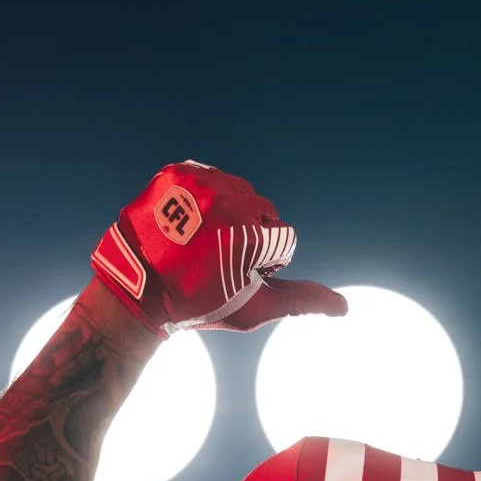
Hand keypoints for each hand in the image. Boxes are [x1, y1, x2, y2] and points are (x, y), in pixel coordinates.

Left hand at [90, 161, 347, 336]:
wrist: (136, 293)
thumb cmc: (199, 305)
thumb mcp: (255, 307)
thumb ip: (303, 300)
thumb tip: (344, 307)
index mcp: (248, 232)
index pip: (283, 239)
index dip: (265, 264)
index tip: (236, 277)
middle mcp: (225, 199)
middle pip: (262, 211)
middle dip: (249, 237)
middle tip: (217, 263)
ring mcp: (197, 182)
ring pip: (238, 192)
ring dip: (229, 215)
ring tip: (202, 244)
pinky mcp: (175, 173)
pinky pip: (208, 179)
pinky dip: (205, 199)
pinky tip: (189, 225)